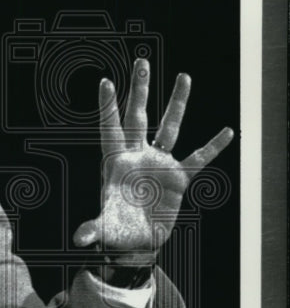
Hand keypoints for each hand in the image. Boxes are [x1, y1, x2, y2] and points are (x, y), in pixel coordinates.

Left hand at [73, 59, 233, 260]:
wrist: (137, 244)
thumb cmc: (115, 233)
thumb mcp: (105, 229)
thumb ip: (93, 230)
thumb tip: (80, 240)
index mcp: (115, 163)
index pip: (110, 129)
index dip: (108, 107)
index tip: (106, 81)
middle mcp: (137, 156)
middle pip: (138, 116)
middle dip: (140, 90)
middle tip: (141, 62)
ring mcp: (159, 164)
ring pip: (169, 127)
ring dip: (177, 103)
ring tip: (184, 76)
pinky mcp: (178, 178)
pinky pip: (198, 159)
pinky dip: (212, 147)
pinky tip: (227, 132)